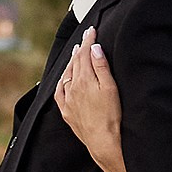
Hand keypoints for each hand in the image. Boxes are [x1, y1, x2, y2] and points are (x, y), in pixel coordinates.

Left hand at [56, 31, 123, 165]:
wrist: (103, 141)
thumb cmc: (111, 116)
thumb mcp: (110, 88)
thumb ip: (101, 67)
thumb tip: (93, 49)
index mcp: (85, 79)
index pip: (85, 54)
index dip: (88, 41)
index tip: (92, 31)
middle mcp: (73, 87)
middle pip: (75, 62)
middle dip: (81, 48)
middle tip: (86, 37)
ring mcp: (68, 100)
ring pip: (66, 75)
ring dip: (71, 62)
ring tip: (75, 53)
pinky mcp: (67, 111)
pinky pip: (59, 91)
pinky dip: (62, 80)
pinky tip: (64, 78)